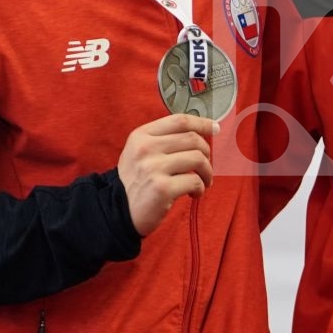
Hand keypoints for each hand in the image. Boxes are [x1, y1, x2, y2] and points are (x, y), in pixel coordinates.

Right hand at [119, 114, 217, 235]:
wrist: (117, 212)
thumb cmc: (136, 181)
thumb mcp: (140, 153)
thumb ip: (164, 140)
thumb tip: (202, 131)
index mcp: (141, 136)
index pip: (179, 120)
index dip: (202, 123)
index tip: (215, 128)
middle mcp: (146, 148)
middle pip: (193, 139)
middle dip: (207, 153)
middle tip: (204, 167)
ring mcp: (153, 168)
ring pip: (198, 159)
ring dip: (207, 172)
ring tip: (202, 182)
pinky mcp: (162, 188)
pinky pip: (195, 181)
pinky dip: (200, 188)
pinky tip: (194, 194)